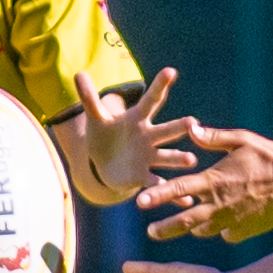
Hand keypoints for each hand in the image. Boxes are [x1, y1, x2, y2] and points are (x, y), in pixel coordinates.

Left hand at [72, 70, 195, 197]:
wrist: (105, 164)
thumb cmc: (105, 135)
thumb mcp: (96, 118)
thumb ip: (89, 98)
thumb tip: (79, 73)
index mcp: (138, 119)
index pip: (151, 100)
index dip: (160, 86)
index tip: (171, 71)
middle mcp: (149, 137)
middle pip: (166, 130)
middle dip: (179, 127)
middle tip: (193, 123)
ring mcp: (149, 157)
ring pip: (167, 157)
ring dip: (179, 159)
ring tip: (191, 160)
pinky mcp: (144, 177)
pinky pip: (159, 184)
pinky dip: (174, 194)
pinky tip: (186, 201)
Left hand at [135, 124, 272, 242]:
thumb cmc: (270, 155)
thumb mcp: (241, 140)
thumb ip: (213, 138)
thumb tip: (191, 129)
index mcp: (214, 181)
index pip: (178, 190)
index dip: (157, 196)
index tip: (139, 203)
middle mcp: (219, 204)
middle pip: (184, 221)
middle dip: (165, 228)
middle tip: (151, 232)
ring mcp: (233, 220)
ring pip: (204, 230)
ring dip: (194, 228)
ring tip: (187, 227)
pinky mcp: (246, 230)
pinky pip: (228, 233)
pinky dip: (223, 229)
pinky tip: (227, 224)